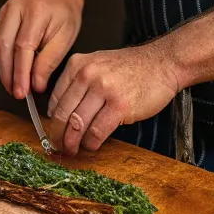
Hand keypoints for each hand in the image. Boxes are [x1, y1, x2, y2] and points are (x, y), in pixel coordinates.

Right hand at [0, 0, 83, 98]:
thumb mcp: (66, 36)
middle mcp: (16, 8)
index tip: (23, 92)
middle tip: (16, 93)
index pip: (23, 47)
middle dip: (8, 74)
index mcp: (36, 11)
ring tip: (13, 87)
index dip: (21, 72)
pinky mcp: (2, 15)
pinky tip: (11, 71)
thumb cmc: (65, 12)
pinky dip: (4, 58)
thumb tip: (36, 84)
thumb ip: (50, 60)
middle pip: (4, 46)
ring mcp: (6, 10)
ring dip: (4, 68)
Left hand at [47, 44, 180, 154]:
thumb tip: (60, 112)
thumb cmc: (130, 67)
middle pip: (63, 113)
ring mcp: (103, 89)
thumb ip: (78, 82)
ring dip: (73, 142)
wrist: (161, 63)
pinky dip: (91, 143)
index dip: (52, 120)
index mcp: (77, 64)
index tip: (53, 132)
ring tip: (73, 150)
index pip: (55, 98)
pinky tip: (92, 145)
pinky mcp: (119, 105)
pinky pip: (97, 131)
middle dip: (58, 135)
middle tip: (59, 146)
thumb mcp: (97, 63)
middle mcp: (87, 74)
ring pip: (77, 124)